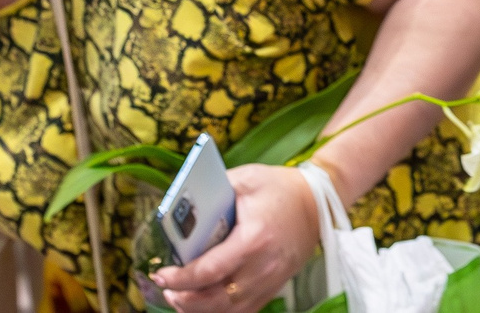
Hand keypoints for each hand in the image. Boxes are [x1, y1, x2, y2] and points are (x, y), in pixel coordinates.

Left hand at [151, 163, 318, 311]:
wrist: (317, 204)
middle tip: (166, 288)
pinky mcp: (273, 288)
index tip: (161, 274)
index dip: (181, 277)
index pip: (210, 269)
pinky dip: (220, 312)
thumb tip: (180, 208)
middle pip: (216, 299)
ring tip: (178, 298)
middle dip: (184, 299)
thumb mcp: (245, 179)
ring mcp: (270, 281)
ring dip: (198, 310)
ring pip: (227, 311)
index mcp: (254, 238)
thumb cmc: (279, 189)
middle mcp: (263, 266)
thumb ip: (213, 194)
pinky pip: (243, 311)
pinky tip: (203, 305)